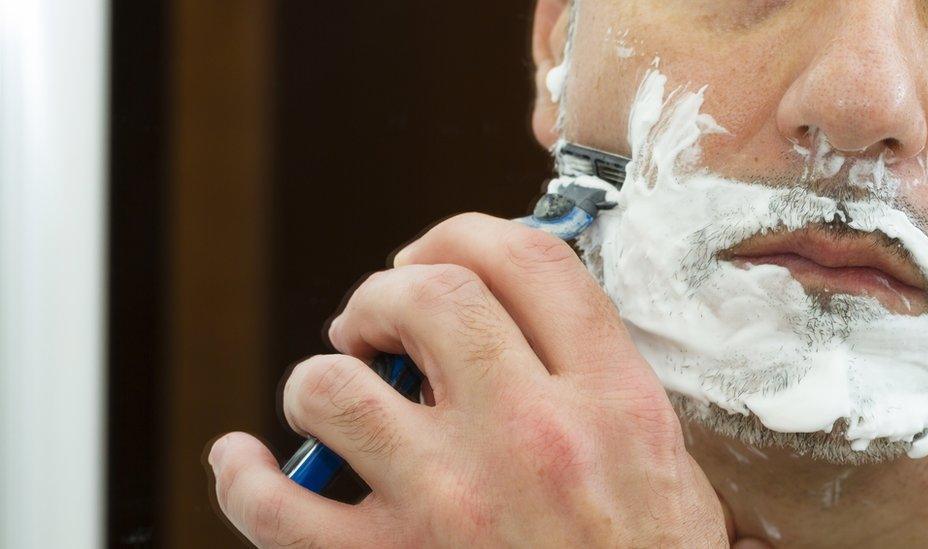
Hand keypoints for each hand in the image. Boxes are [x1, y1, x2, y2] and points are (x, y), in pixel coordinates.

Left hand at [208, 213, 729, 547]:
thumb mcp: (667, 467)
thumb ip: (599, 382)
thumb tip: (517, 316)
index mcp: (611, 402)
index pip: (528, 261)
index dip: (465, 234)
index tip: (434, 257)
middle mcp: (531, 439)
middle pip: (429, 295)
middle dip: (384, 294)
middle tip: (375, 325)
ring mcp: (452, 504)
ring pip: (335, 387)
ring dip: (320, 379)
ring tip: (334, 397)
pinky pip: (276, 511)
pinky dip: (243, 479)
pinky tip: (244, 463)